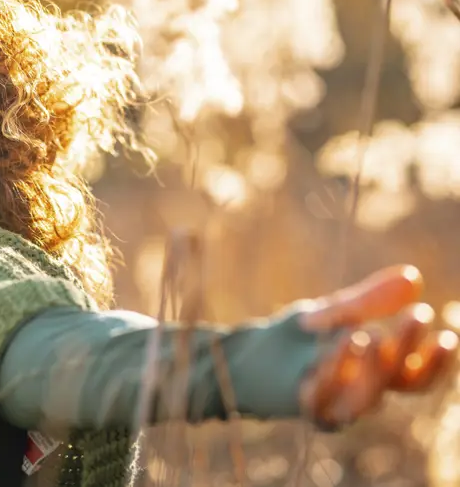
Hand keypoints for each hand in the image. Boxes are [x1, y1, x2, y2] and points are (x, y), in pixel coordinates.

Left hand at [297, 265, 457, 427]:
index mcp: (374, 372)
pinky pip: (324, 398)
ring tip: (371, 333)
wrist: (244, 359)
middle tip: (418, 315)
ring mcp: (335, 404)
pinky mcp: (304, 408)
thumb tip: (414, 275)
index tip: (447, 334)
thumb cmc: (295, 339)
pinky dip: (332, 371)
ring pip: (366, 397)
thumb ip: (369, 300)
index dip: (435, 359)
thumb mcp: (333, 313)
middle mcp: (361, 392)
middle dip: (409, 347)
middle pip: (397, 380)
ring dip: (372, 366)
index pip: (416, 373)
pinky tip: (338, 343)